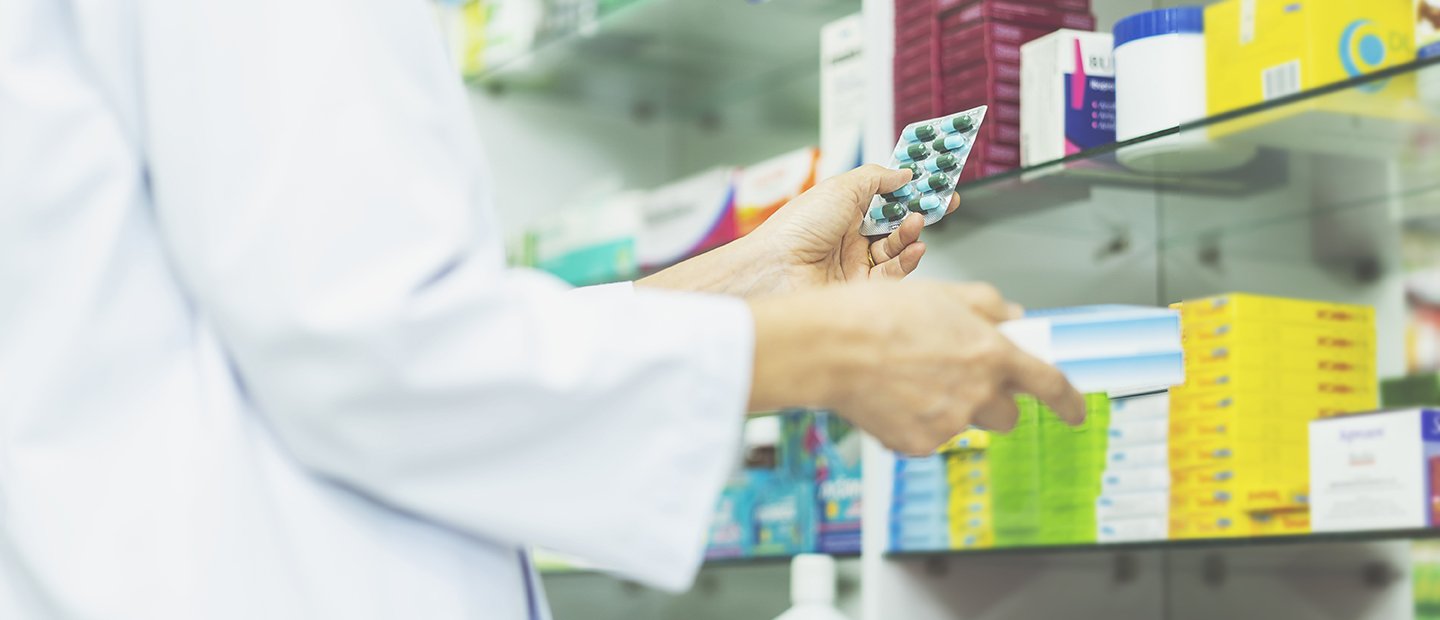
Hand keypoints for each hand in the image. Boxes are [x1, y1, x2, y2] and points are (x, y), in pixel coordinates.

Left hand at [743, 164, 959, 292]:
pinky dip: (908, 260)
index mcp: (841, 210)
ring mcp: (854, 263)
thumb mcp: (841, 188)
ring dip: (911, 234)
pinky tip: (915, 247)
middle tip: (940, 203)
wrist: (776, 270)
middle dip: (918, 212)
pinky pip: (893, 273)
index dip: (908, 189)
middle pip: (894, 224)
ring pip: (896, 249)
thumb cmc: (796, 228)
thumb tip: (903, 172)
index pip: (884, 196)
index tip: (932, 182)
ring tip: (918, 222)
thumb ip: (877, 178)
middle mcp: (848, 236)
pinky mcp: (860, 288)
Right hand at [749, 281, 1083, 455]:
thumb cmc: (876, 314)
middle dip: (993, 399)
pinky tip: (891, 396)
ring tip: (909, 379)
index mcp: (991, 354)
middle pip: (1007, 413)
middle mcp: (976, 393)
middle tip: (959, 378)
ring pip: (964, 424)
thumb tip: (1013, 318)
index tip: (1074, 412)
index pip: (1049, 384)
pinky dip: (916, 422)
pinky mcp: (917, 445)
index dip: (1067, 402)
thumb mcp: (942, 292)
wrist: (828, 347)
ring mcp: (947, 424)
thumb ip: (987, 306)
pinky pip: (928, 438)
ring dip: (950, 408)